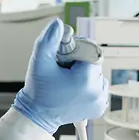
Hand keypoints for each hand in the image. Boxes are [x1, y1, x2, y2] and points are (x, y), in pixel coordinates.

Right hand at [13, 19, 107, 133]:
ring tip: (69, 83)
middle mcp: (98, 92)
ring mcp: (100, 101)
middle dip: (81, 64)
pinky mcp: (99, 108)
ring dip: (86, 75)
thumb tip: (59, 24)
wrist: (38, 115)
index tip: (64, 61)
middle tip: (64, 72)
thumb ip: (48, 40)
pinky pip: (99, 88)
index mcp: (86, 79)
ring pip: (98, 75)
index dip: (76, 52)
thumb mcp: (40, 61)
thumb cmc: (38, 90)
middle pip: (94, 63)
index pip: (90, 51)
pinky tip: (75, 90)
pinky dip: (90, 86)